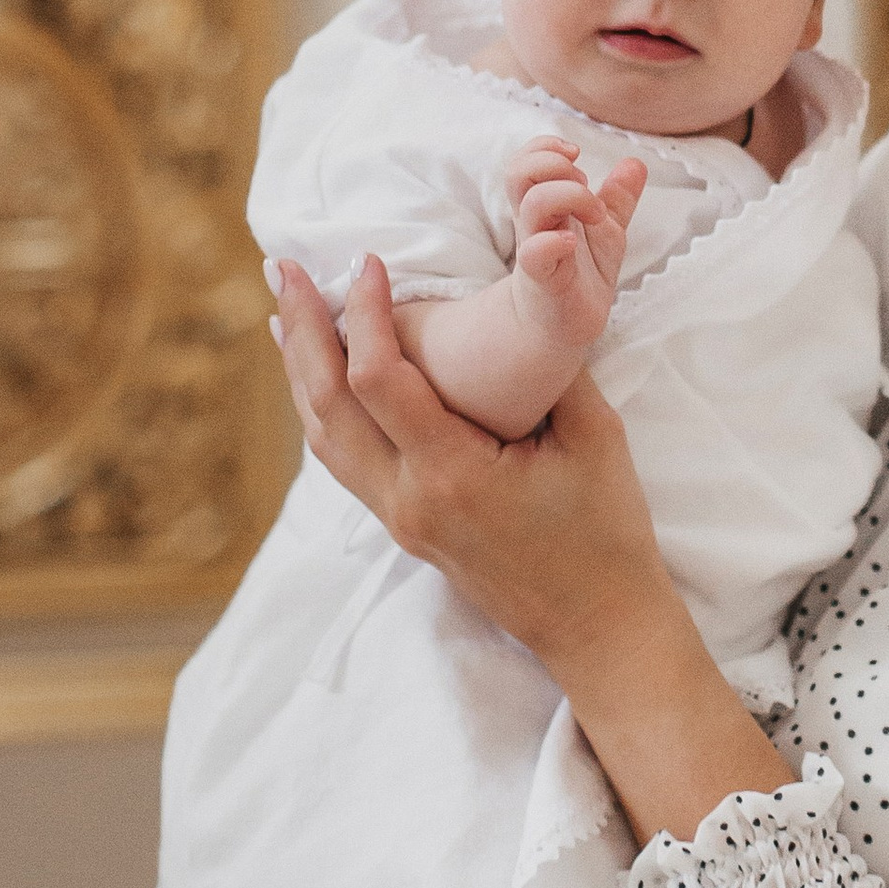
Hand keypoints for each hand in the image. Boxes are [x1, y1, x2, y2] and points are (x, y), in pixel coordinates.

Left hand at [273, 258, 794, 842]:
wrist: (597, 625)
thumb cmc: (606, 531)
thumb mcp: (594, 436)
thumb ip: (547, 367)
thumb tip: (509, 305)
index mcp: (452, 475)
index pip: (377, 381)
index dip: (362, 313)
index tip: (368, 262)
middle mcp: (409, 500)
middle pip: (326, 407)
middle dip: (301, 331)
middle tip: (283, 269)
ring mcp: (400, 519)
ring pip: (323, 439)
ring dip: (300, 370)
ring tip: (284, 312)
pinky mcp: (405, 527)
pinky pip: (344, 461)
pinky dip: (323, 409)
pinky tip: (320, 377)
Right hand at [506, 140, 645, 362]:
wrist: (567, 325)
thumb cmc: (583, 273)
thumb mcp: (606, 230)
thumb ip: (618, 198)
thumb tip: (635, 163)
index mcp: (546, 204)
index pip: (526, 159)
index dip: (546, 147)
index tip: (576, 158)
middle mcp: (534, 222)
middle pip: (519, 172)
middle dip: (554, 164)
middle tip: (582, 183)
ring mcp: (535, 248)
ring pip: (532, 204)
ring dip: (568, 195)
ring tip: (592, 214)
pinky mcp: (542, 278)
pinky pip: (535, 253)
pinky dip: (555, 241)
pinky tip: (572, 244)